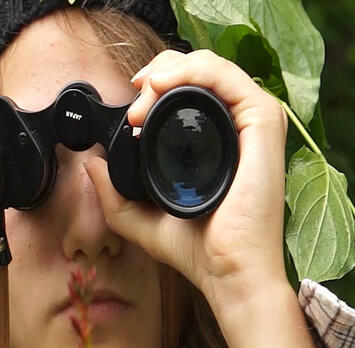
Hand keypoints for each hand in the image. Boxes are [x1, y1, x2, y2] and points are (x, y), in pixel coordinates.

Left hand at [86, 49, 289, 308]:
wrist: (227, 273)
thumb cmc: (199, 251)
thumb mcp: (141, 220)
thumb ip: (113, 195)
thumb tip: (90, 165)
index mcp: (220, 140)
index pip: (192, 88)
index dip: (158, 83)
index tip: (130, 110)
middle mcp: (240, 127)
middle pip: (201, 70)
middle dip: (159, 72)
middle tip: (134, 99)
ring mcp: (256, 124)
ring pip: (213, 66)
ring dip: (170, 70)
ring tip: (143, 96)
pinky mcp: (265, 124)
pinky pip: (230, 78)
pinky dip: (194, 70)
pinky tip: (163, 86)